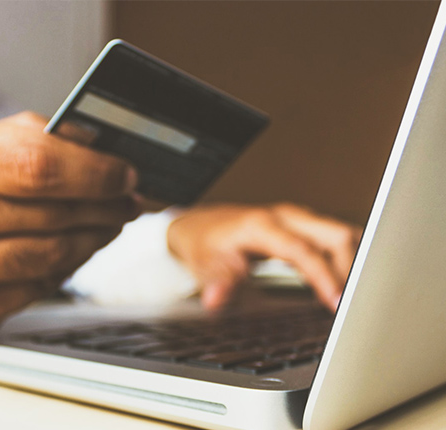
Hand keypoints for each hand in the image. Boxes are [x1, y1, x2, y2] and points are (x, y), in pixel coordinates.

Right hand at [0, 112, 139, 337]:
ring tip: (108, 223)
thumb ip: (14, 141)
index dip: (94, 170)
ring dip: (94, 237)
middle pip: (51, 211)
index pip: (35, 163)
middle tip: (128, 199)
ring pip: (52, 254)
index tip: (124, 172)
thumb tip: (91, 147)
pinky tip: (74, 251)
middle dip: (105, 204)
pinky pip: (37, 287)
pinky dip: (66, 267)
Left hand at [167, 203, 361, 310]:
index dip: (323, 276)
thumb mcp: (204, 264)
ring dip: (355, 263)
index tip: (337, 302)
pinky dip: (348, 258)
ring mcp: (297, 218)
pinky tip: (351, 281)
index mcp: (262, 225)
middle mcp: (285, 217)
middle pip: (335, 235)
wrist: (201, 225)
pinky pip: (335, 238)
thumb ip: (217, 281)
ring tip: (360, 296)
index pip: (303, 250)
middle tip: (357, 304)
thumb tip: (216, 299)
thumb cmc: (205, 244)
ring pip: (341, 233)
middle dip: (352, 269)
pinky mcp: (303, 226)